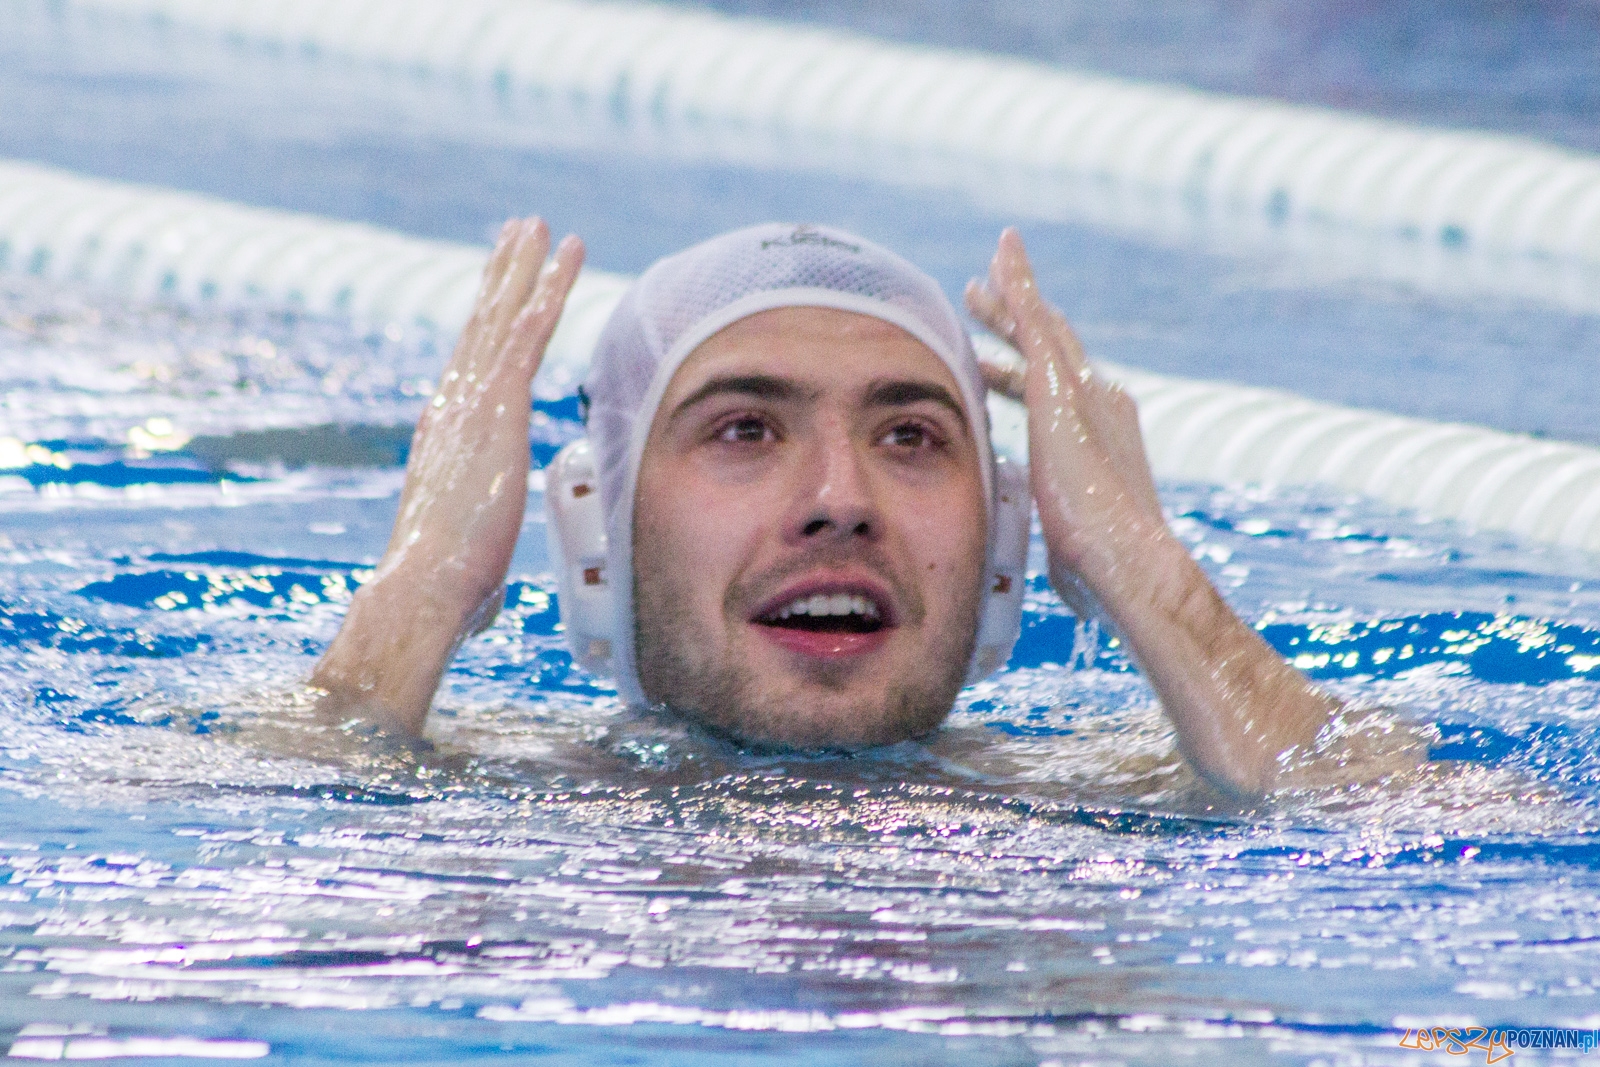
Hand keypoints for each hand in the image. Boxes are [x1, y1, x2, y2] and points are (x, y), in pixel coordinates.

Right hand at [311, 218, 583, 734]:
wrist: (425, 588)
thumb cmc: (445, 593)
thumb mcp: (470, 572)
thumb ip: (477, 571)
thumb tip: (480, 606)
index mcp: (444, 438)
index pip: (470, 368)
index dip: (487, 326)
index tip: (498, 293)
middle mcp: (451, 408)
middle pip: (480, 326)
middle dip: (501, 275)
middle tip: (516, 232)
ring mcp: (470, 403)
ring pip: (503, 318)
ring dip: (524, 267)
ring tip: (541, 226)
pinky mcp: (496, 408)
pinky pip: (526, 335)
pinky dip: (545, 293)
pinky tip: (560, 260)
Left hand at [966, 228, 1337, 796]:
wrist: (1125, 561)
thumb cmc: (1103, 573)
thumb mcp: (1073, 555)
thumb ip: (1068, 554)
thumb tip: (1071, 589)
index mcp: (1099, 440)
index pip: (1055, 398)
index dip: (1019, 378)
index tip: (992, 370)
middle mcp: (1099, 404)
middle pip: (1050, 352)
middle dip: (1014, 326)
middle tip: (980, 304)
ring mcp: (1083, 390)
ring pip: (1040, 326)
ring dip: (1010, 297)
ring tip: (978, 279)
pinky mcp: (1061, 385)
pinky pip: (1034, 315)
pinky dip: (1019, 281)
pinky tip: (1001, 254)